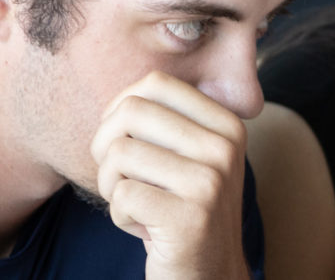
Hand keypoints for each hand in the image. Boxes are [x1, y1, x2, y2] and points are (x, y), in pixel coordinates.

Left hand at [91, 71, 250, 279]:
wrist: (209, 273)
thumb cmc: (184, 210)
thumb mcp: (191, 157)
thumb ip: (168, 118)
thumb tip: (124, 74)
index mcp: (227, 124)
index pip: (154, 83)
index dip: (121, 109)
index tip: (124, 141)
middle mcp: (225, 147)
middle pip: (130, 113)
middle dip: (107, 149)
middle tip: (120, 178)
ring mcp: (211, 181)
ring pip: (119, 156)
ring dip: (112, 187)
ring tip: (136, 204)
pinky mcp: (189, 216)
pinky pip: (122, 196)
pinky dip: (120, 216)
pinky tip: (145, 227)